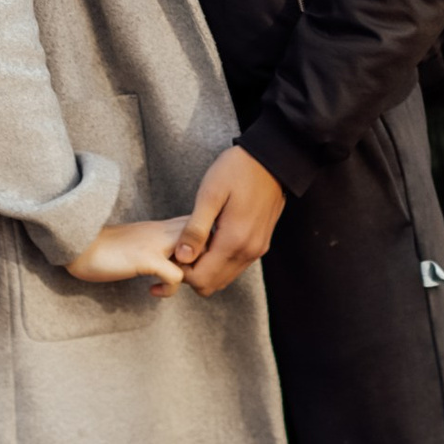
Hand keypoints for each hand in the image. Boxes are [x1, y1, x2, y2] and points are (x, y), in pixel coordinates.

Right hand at [63, 214, 197, 293]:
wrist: (77, 243)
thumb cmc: (107, 248)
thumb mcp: (142, 241)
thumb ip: (162, 244)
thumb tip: (179, 263)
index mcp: (165, 226)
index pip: (204, 228)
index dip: (206, 249)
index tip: (192, 268)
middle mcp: (165, 230)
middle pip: (209, 238)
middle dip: (207, 263)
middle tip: (188, 279)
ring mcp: (156, 243)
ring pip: (198, 255)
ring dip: (192, 276)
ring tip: (173, 285)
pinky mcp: (145, 258)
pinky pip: (176, 276)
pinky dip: (170, 291)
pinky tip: (153, 292)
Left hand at [180, 144, 286, 292]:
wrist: (271, 158)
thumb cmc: (237, 170)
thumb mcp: (210, 195)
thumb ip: (195, 229)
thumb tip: (181, 258)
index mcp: (234, 241)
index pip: (201, 279)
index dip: (181, 271)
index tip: (172, 252)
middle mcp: (248, 252)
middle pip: (212, 284)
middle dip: (192, 274)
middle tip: (181, 248)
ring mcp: (257, 249)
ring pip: (225, 278)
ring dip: (206, 269)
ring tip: (194, 243)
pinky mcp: (260, 244)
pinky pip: (235, 266)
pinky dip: (219, 262)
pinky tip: (210, 240)